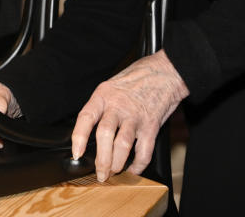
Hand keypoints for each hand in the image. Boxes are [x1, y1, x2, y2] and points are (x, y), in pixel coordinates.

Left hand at [72, 50, 188, 181]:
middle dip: (101, 159)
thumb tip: (90, 129)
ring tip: (114, 171)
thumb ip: (102, 105)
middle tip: (100, 173)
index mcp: (104, 94)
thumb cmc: (139, 77)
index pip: (86, 117)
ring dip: (117, 163)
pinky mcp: (152, 124)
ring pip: (123, 144)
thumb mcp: (113, 84)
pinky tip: (134, 169)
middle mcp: (119, 105)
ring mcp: (136, 115)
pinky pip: (144, 150)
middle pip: (105, 135)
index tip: (77, 153)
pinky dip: (139, 164)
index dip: (79, 137)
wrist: (166, 71)